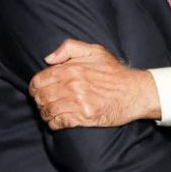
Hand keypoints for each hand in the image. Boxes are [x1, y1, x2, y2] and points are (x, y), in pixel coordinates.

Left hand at [29, 39, 160, 129]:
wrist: (135, 92)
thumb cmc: (114, 72)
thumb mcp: (95, 51)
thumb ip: (69, 48)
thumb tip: (48, 59)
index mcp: (71, 69)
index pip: (39, 81)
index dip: (35, 87)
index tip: (39, 90)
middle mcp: (72, 86)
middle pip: (41, 97)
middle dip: (40, 101)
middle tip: (45, 102)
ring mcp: (78, 102)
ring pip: (48, 111)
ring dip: (46, 113)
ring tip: (51, 112)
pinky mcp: (84, 117)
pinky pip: (58, 123)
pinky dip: (54, 123)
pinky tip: (58, 121)